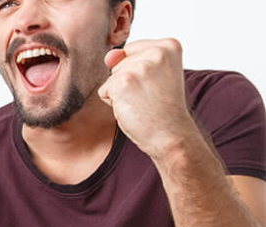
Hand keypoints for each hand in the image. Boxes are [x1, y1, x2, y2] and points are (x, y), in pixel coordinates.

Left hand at [98, 39, 197, 159]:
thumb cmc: (162, 107)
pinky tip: (133, 108)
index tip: (157, 85)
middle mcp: (157, 52)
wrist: (170, 134)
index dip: (138, 72)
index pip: (132, 50)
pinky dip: (113, 103)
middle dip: (128, 81)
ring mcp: (140, 66)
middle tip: (150, 96)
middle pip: (120, 62)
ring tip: (142, 102)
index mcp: (169, 45)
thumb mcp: (153, 75)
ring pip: (111, 76)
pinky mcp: (123, 82)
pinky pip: (104, 90)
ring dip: (120, 93)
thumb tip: (109, 56)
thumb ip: (128, 58)